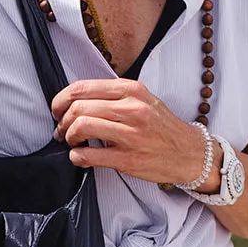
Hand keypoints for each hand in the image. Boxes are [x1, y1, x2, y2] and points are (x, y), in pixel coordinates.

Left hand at [51, 79, 218, 189]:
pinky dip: (76, 157)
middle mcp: (131, 109)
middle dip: (62, 121)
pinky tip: (80, 157)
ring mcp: (130, 134)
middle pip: (78, 107)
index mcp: (131, 90)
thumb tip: (77, 101)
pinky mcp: (127, 159)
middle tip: (62, 131)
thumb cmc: (161, 127)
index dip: (61, 99)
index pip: (82, 87)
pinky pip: (88, 156)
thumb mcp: (142, 100)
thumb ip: (113, 96)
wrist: (189, 152)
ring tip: (71, 142)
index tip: (58, 110)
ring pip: (81, 127)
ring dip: (68, 137)